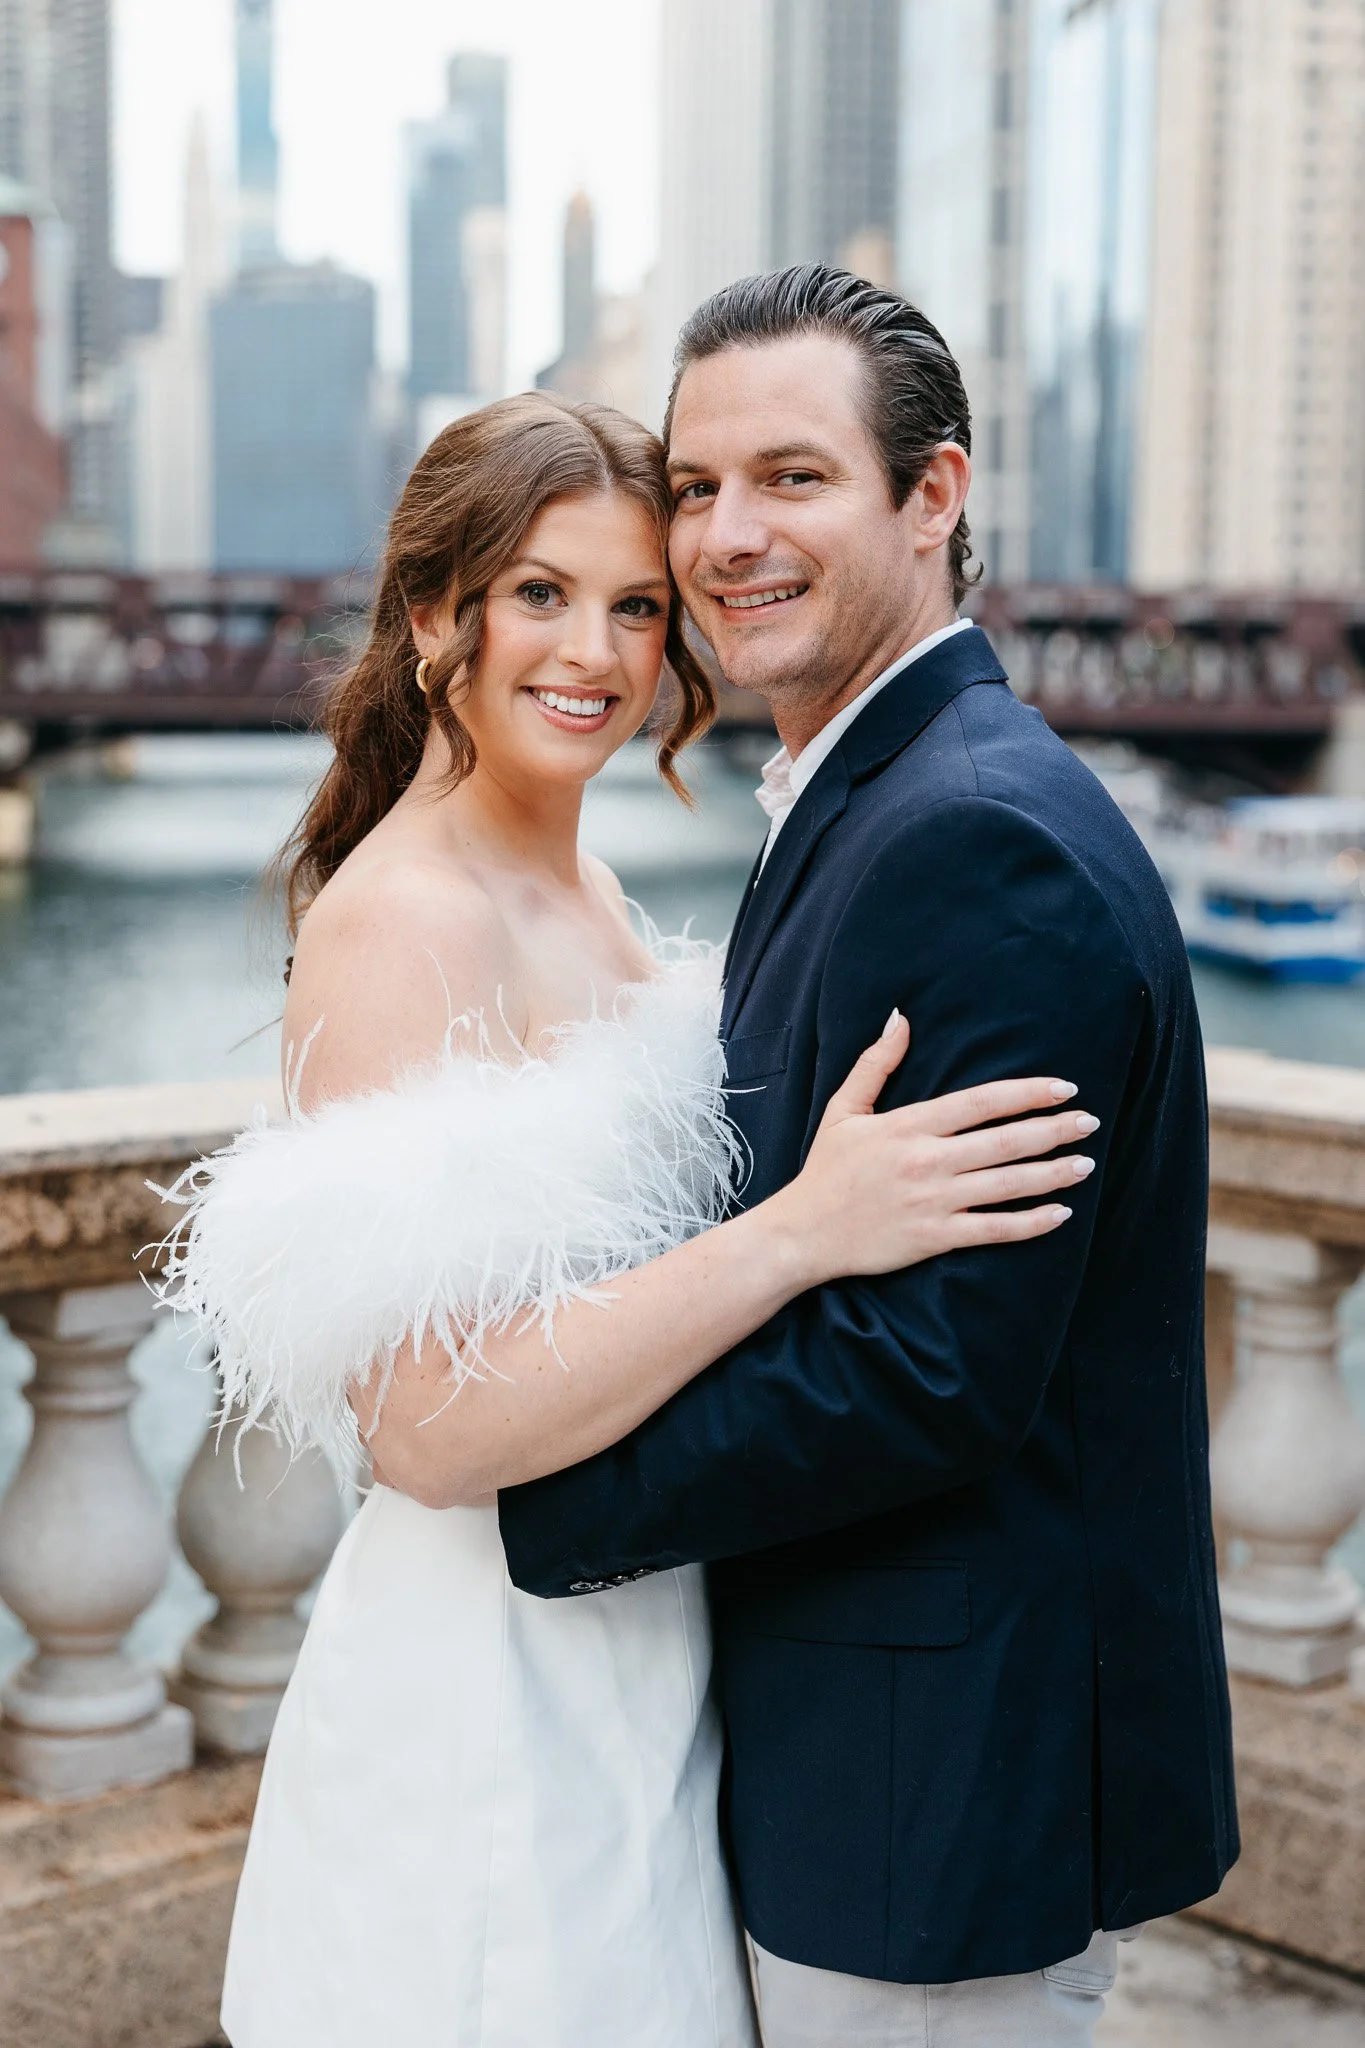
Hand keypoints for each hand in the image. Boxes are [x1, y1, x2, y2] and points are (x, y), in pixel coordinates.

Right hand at [771, 1012, 1097, 1287]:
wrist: (802, 1233)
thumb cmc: (826, 1171)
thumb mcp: (843, 1110)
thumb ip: (876, 1064)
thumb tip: (899, 1018)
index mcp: (909, 1126)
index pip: (981, 1102)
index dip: (1027, 1093)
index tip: (1064, 1089)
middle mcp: (927, 1160)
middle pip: (1005, 1141)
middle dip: (1054, 1130)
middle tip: (1090, 1122)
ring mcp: (934, 1201)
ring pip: (1007, 1184)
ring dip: (1053, 1174)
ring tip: (1085, 1164)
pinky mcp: (935, 1239)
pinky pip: (994, 1230)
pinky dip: (1031, 1223)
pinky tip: (1059, 1214)